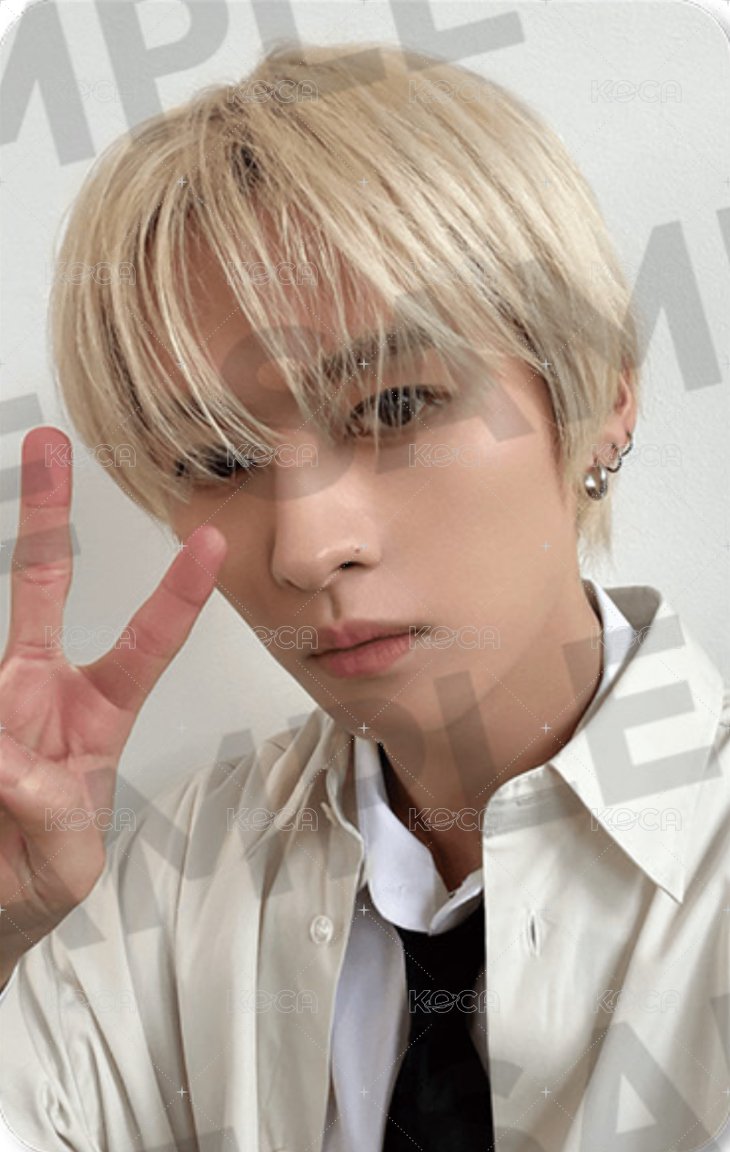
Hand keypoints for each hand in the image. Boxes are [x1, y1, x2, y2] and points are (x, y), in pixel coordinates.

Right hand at [0, 426, 225, 976]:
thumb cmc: (38, 870)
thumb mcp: (69, 859)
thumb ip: (55, 814)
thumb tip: (9, 761)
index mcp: (96, 712)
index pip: (147, 642)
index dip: (178, 594)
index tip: (210, 540)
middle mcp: (37, 689)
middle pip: (42, 586)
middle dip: (44, 513)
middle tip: (48, 444)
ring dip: (4, 724)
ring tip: (11, 784)